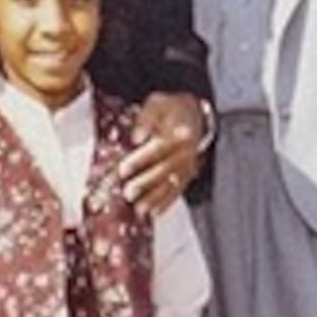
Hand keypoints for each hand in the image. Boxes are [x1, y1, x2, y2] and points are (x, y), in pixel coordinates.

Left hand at [119, 92, 204, 214]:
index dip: (140, 160)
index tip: (123, 169)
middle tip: (127, 193)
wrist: (193, 114)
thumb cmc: (171, 110)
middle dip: (144, 183)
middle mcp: (186, 152)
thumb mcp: (157, 103)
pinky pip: (177, 192)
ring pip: (171, 185)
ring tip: (139, 209)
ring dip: (154, 199)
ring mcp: (188, 166)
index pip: (159, 148)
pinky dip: (165, 204)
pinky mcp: (187, 176)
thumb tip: (137, 136)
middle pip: (164, 170)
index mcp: (179, 132)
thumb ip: (146, 117)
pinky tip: (153, 213)